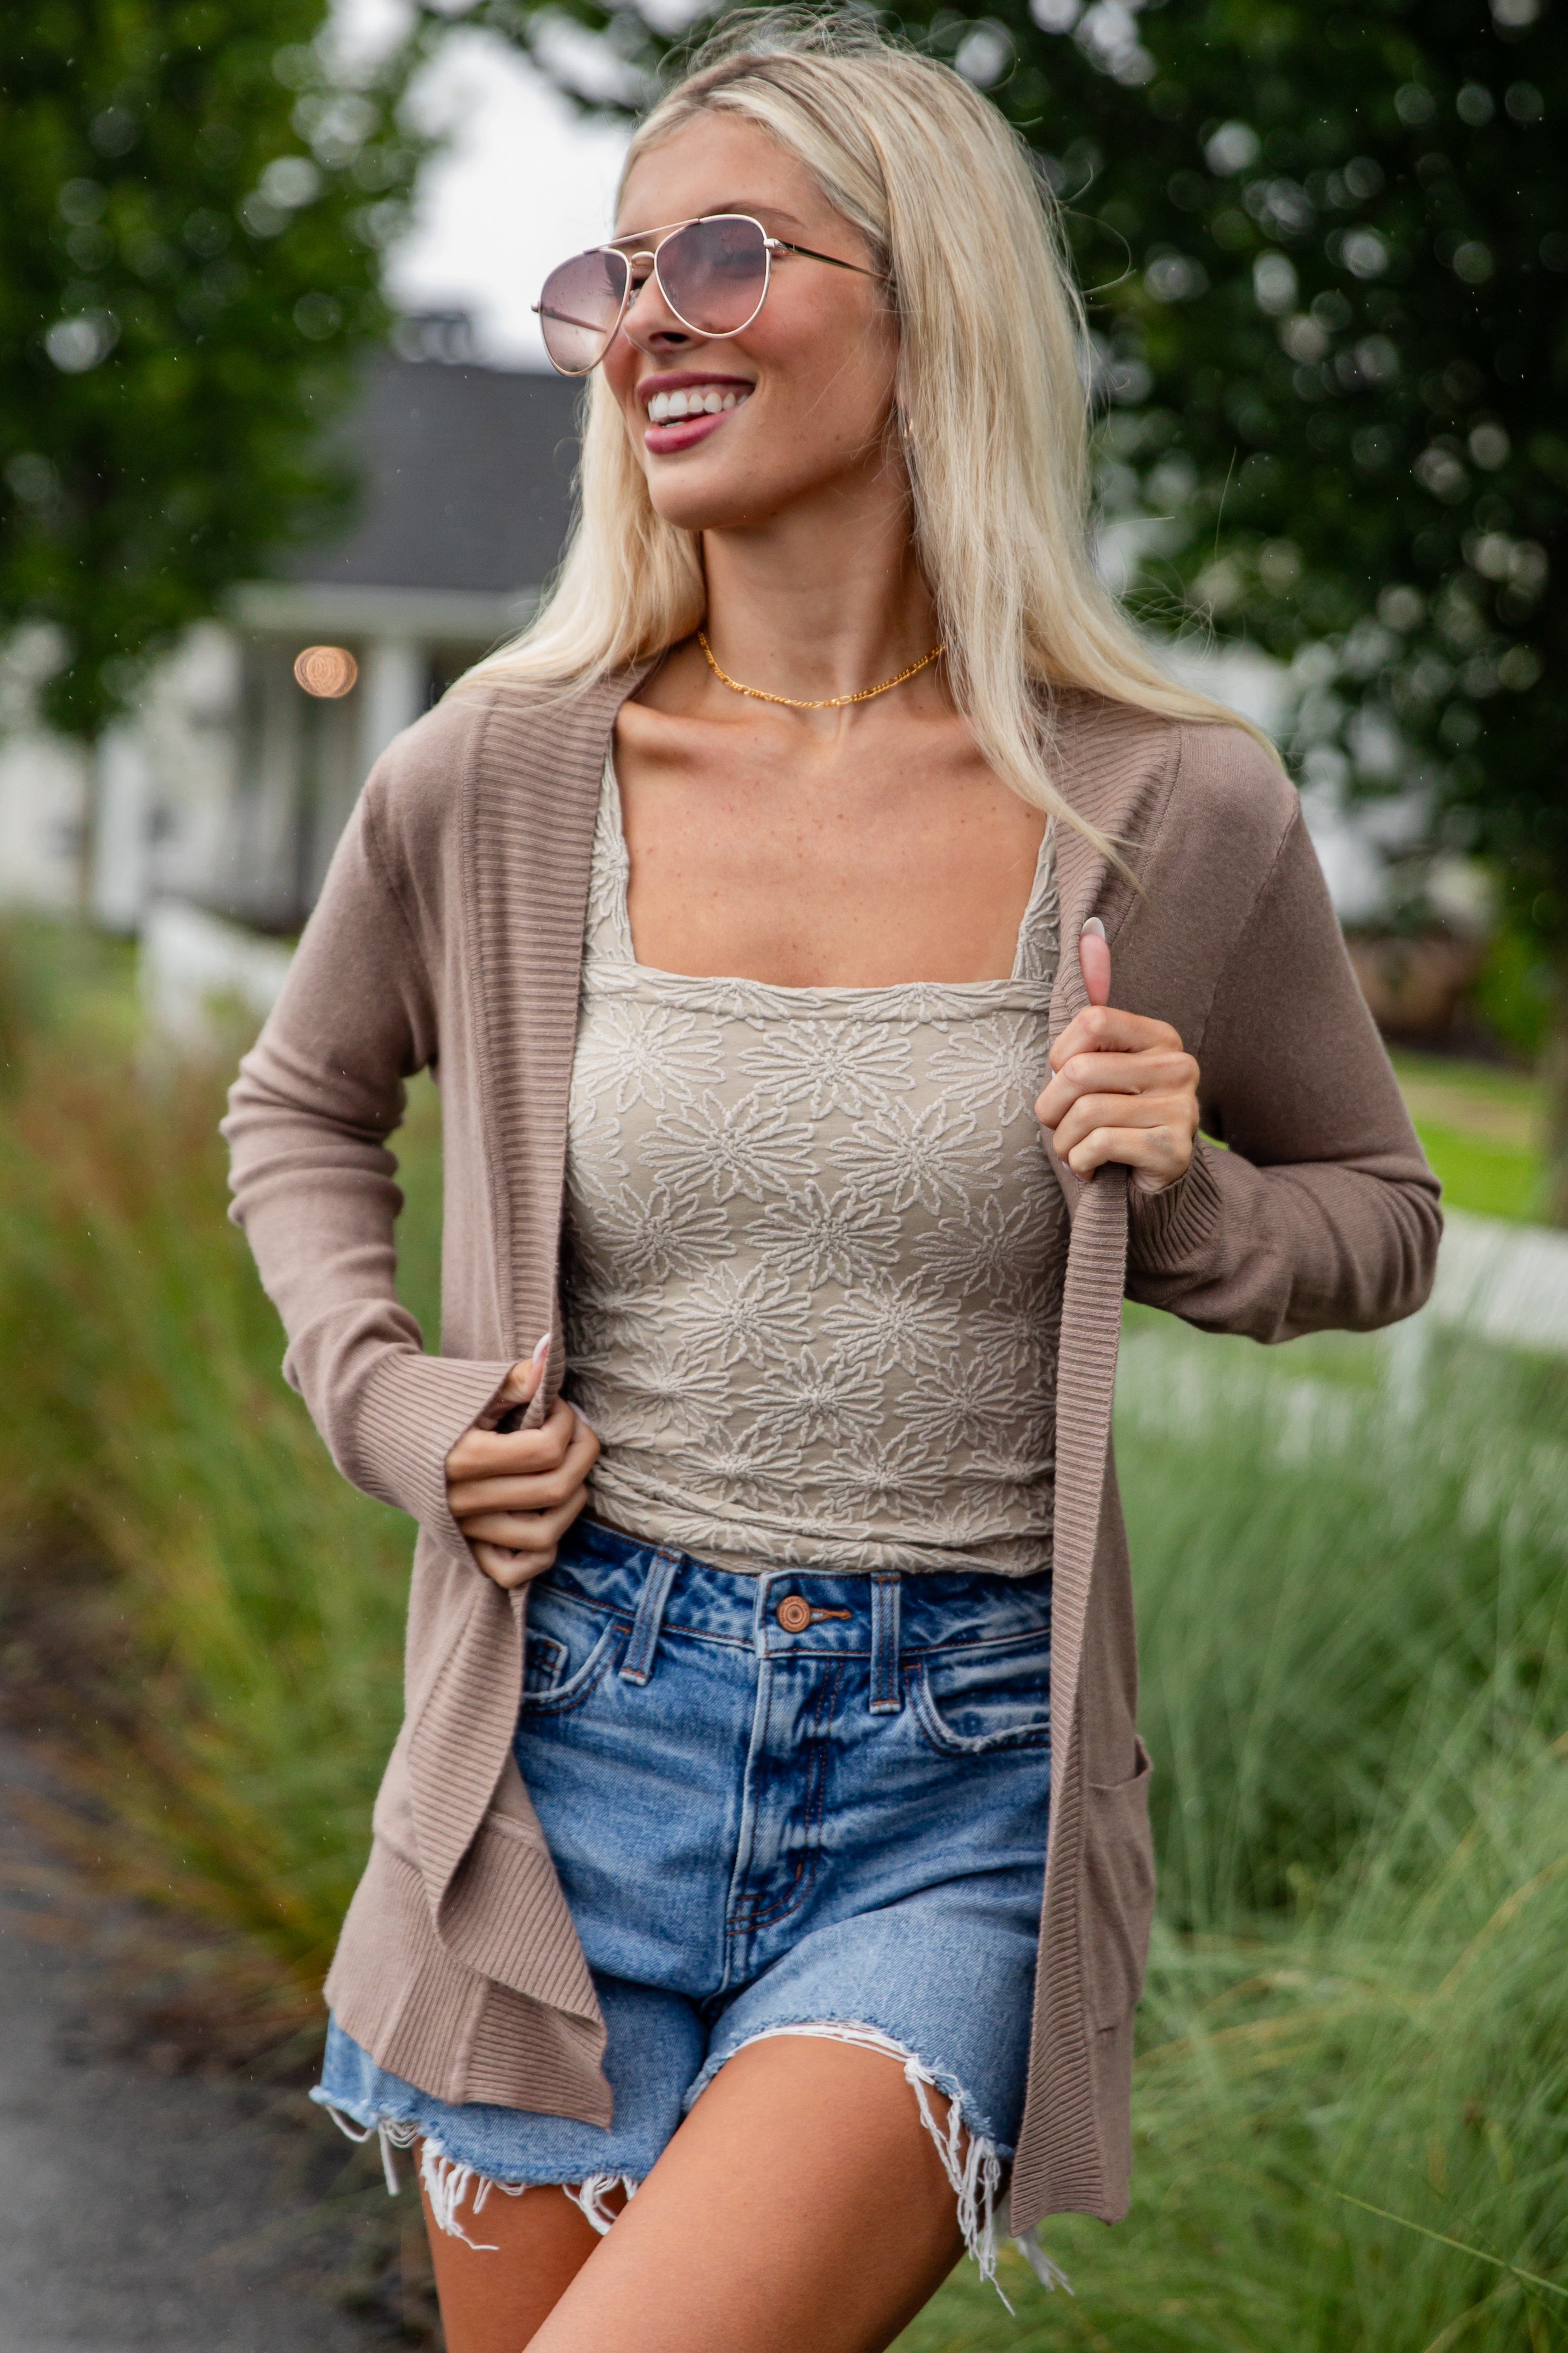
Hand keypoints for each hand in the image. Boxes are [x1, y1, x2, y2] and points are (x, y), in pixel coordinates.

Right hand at [444, 1337, 599, 1588]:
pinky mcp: (464, 1548)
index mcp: (464, 1457)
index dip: (567, 1422)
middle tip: (576, 1432)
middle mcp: (463, 1501)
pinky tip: (548, 1515)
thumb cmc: (432, 1401)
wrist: (375, 1430)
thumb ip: (516, 1376)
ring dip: (572, 1502)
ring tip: (569, 1471)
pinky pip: (513, 1573)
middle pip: (553, 1489)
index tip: (558, 1406)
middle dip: (582, 1453)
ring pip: (543, 1536)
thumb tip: (549, 1353)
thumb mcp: (473, 1384)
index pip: (546, 1449)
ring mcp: (465, 1530)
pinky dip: (541, 1553)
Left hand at [1034, 921, 1199, 1193]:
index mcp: (1161, 1037)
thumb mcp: (1101, 1059)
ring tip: (1074, 1149)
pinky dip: (1080, 1163)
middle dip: (1051, 1107)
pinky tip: (1091, 1168)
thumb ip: (1095, 1000)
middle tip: (1058, 1125)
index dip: (1060, 1054)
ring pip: (1086, 1114)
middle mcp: (1179, 1066)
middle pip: (1080, 1072)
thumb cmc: (1115, 1116)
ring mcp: (1183, 1109)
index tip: (1064, 1078)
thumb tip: (1090, 928)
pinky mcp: (1175, 1150)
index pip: (1092, 1020)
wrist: (1150, 1183)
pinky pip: (1100, 1145)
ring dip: (1063, 1142)